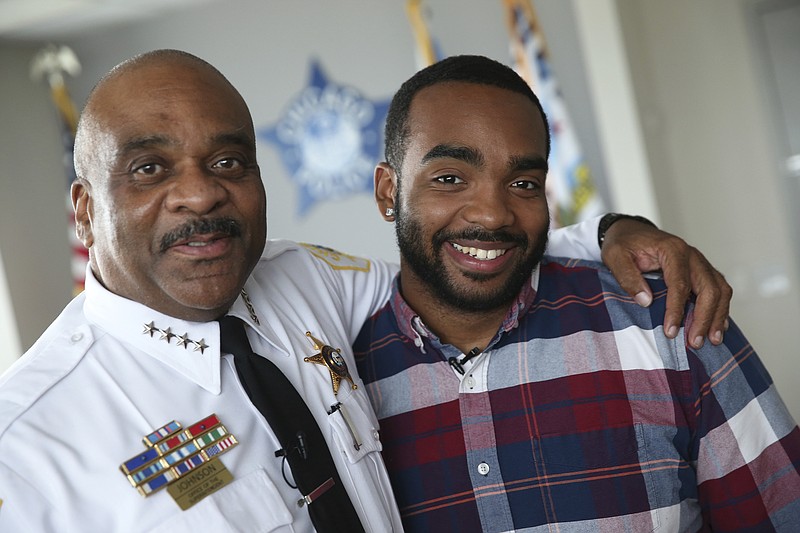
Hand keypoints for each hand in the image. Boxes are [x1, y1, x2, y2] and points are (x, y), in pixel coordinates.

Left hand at [601, 218, 731, 347]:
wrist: (630, 232)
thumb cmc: (623, 244)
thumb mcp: (615, 256)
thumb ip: (627, 277)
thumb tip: (646, 301)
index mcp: (672, 249)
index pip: (680, 283)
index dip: (677, 310)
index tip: (671, 332)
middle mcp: (692, 255)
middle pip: (709, 288)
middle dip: (704, 318)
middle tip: (694, 342)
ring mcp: (699, 262)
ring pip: (720, 290)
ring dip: (717, 316)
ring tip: (712, 340)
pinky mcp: (701, 271)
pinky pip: (719, 289)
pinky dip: (720, 309)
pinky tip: (717, 327)